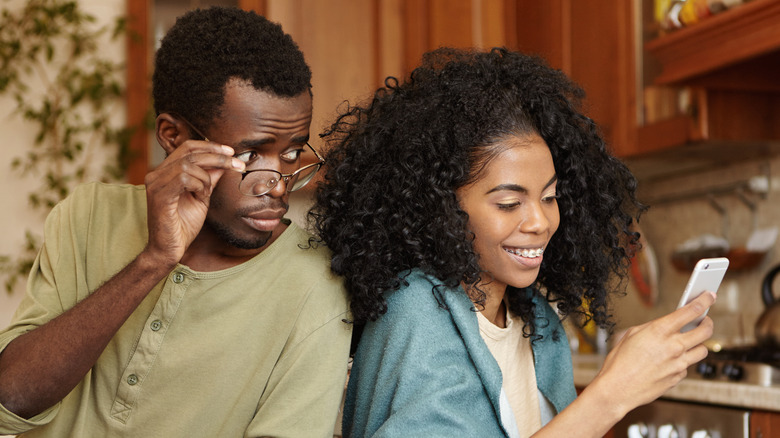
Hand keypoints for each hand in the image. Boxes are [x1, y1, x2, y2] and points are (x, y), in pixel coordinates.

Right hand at [143, 139, 244, 265]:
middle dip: (217, 156)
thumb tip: (223, 163)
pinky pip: (183, 178)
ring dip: (205, 178)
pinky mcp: (159, 196)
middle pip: (189, 152)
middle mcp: (156, 174)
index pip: (187, 147)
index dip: (210, 146)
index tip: (230, 152)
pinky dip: (198, 185)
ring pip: (188, 164)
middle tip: (237, 164)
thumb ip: (209, 179)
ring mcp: (155, 184)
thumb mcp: (202, 197)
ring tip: (206, 194)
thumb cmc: (183, 226)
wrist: (169, 250)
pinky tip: (200, 197)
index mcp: (164, 172)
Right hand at [589, 291, 714, 416]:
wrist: (617, 389)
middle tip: (705, 320)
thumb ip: (652, 327)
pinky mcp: (678, 378)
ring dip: (698, 344)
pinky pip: (688, 366)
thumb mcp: (631, 335)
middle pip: (706, 331)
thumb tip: (666, 325)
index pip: (691, 311)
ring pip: (703, 350)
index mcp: (660, 331)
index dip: (704, 301)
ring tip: (689, 342)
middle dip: (708, 322)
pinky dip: (682, 361)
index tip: (709, 297)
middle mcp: (673, 347)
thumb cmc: (620, 362)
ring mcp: (678, 364)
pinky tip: (669, 361)